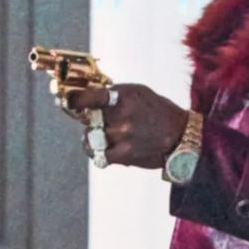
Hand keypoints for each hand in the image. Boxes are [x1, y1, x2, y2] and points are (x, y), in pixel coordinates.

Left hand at [69, 85, 187, 169]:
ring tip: (104, 136)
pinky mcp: (125, 154)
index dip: (75, 100)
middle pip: (88, 118)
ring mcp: (123, 135)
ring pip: (91, 137)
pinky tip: (103, 150)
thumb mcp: (139, 92)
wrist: (181, 136)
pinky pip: (99, 155)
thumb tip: (89, 95)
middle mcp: (122, 114)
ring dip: (93, 137)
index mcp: (124, 95)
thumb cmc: (159, 112)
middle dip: (90, 120)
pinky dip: (98, 153)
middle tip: (97, 121)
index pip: (90, 96)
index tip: (68, 101)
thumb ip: (114, 93)